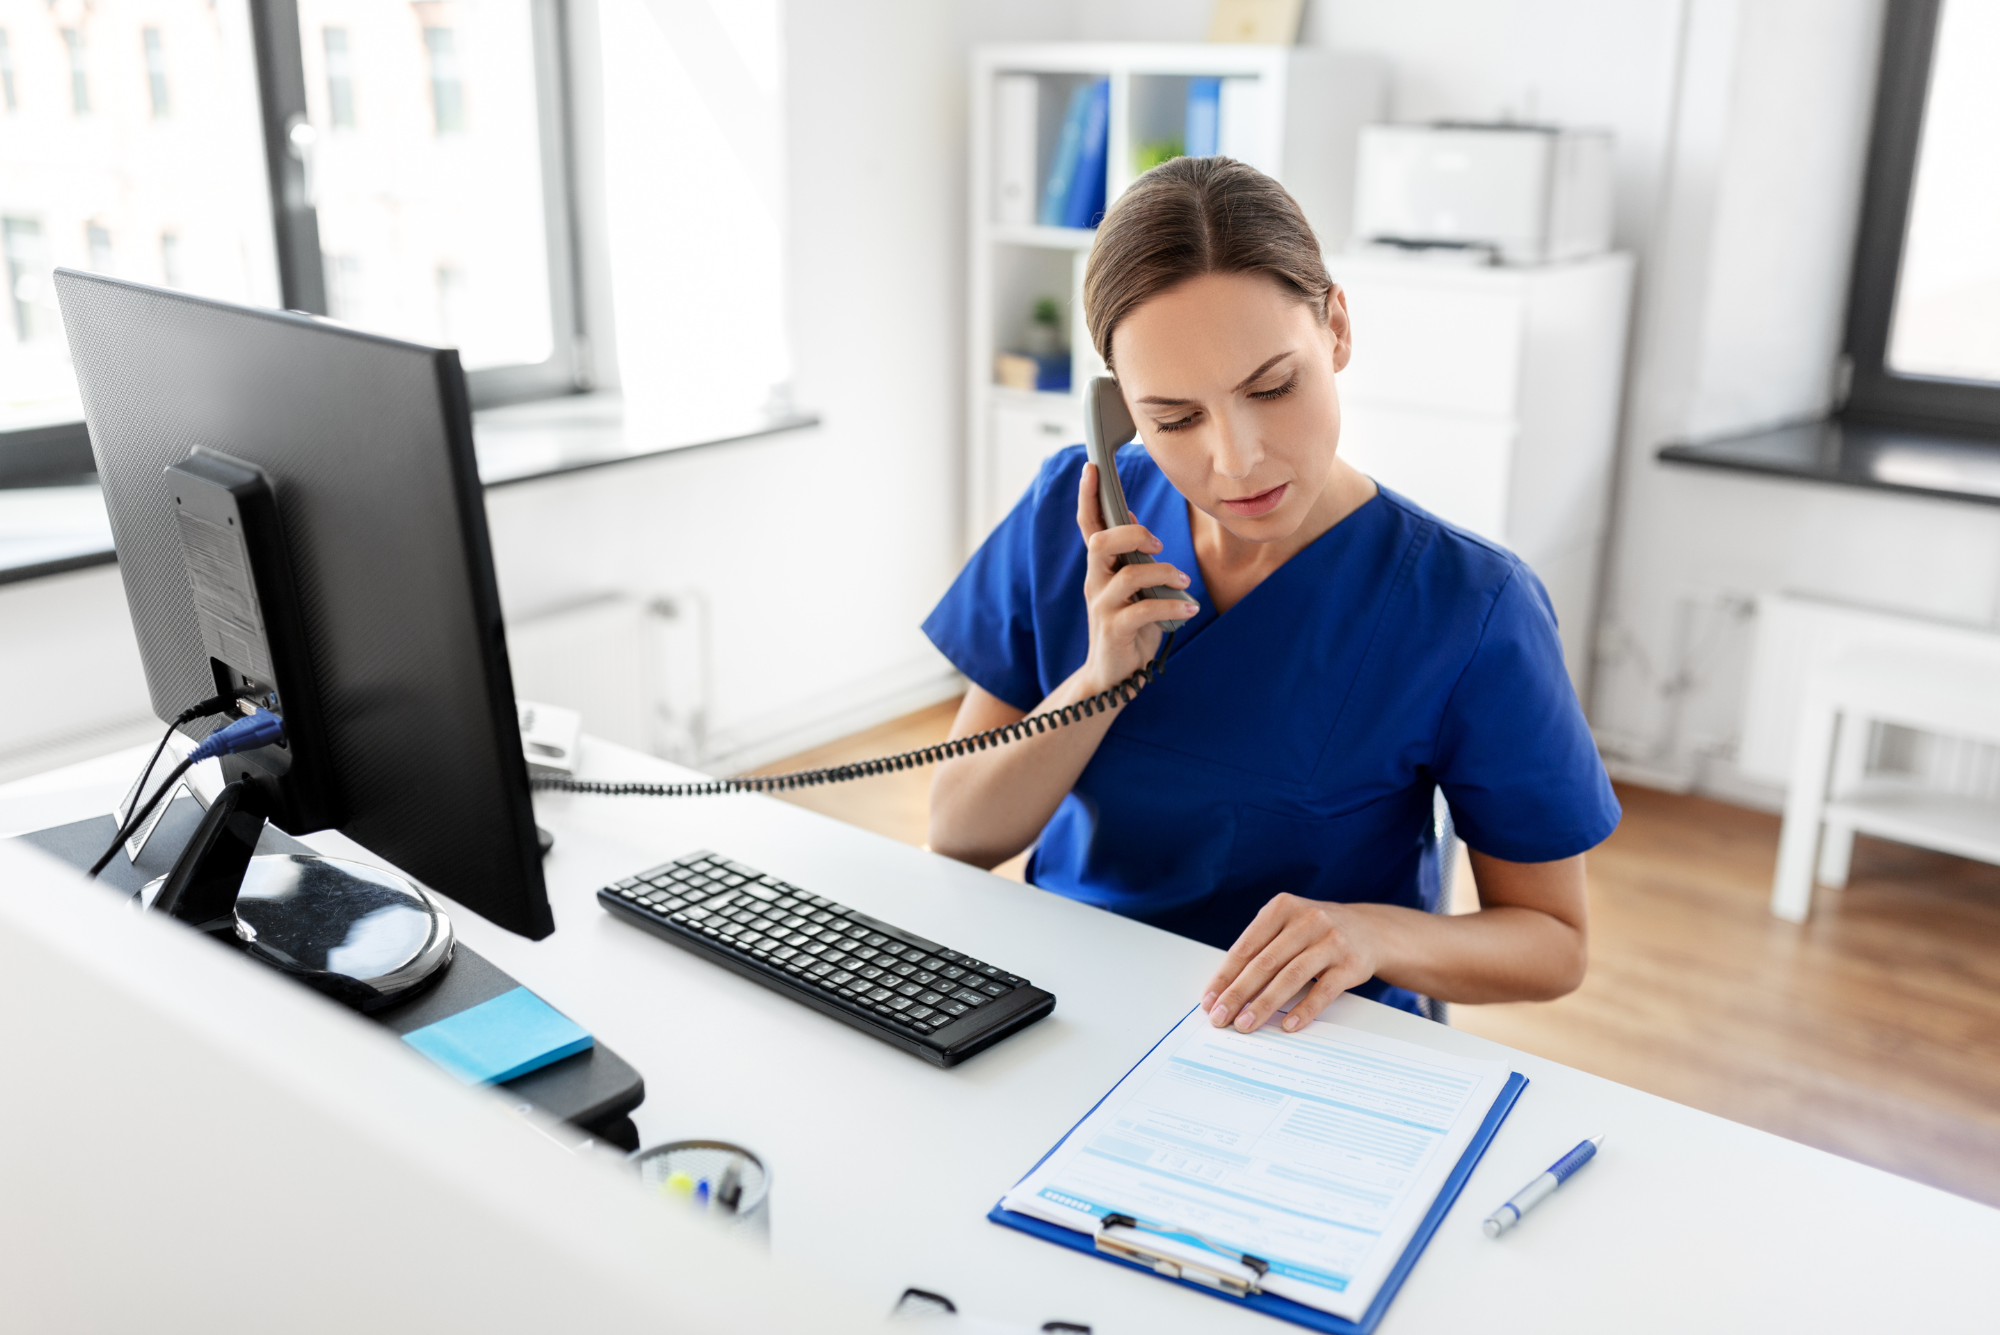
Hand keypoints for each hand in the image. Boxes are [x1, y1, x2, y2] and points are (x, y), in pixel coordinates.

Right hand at [1075, 462, 1199, 692]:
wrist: (1114, 677)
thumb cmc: (1129, 627)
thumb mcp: (1131, 588)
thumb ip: (1129, 557)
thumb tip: (1132, 520)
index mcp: (1100, 568)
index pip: (1088, 526)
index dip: (1087, 496)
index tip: (1091, 468)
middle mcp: (1095, 583)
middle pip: (1101, 542)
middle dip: (1133, 534)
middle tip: (1157, 544)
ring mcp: (1102, 607)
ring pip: (1128, 575)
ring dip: (1164, 573)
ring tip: (1184, 583)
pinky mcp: (1114, 630)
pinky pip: (1144, 610)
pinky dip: (1172, 606)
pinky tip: (1189, 610)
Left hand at [1200, 894, 1383, 1033]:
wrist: (1371, 930)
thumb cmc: (1316, 932)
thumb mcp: (1288, 925)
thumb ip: (1261, 948)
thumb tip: (1225, 989)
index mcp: (1282, 908)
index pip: (1246, 946)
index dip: (1225, 975)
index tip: (1209, 1000)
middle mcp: (1307, 920)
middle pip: (1265, 962)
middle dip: (1238, 994)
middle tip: (1221, 1018)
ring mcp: (1331, 941)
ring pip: (1291, 977)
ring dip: (1264, 1004)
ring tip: (1246, 1024)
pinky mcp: (1351, 964)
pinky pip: (1324, 991)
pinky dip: (1304, 1010)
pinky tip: (1288, 1025)